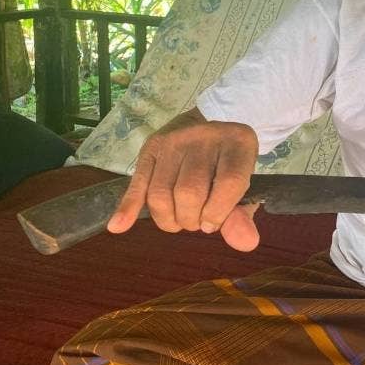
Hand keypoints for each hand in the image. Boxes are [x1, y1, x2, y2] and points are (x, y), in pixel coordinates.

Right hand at [106, 108, 262, 250]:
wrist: (209, 120)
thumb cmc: (228, 161)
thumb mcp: (244, 183)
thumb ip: (242, 215)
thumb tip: (247, 244)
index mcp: (238, 143)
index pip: (228, 184)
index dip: (218, 213)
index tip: (212, 223)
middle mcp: (205, 136)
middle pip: (189, 192)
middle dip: (190, 219)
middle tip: (194, 221)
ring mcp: (175, 140)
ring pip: (161, 193)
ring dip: (168, 219)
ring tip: (178, 219)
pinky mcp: (151, 147)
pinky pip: (137, 182)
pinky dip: (127, 207)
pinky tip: (118, 227)